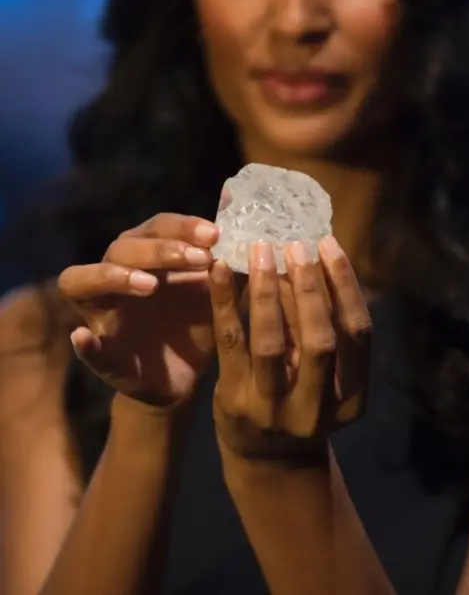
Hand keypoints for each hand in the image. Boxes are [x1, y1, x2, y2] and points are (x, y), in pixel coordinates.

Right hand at [57, 213, 218, 409]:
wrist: (187, 378)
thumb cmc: (198, 322)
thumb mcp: (218, 290)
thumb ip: (231, 259)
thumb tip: (253, 222)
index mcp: (146, 254)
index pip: (157, 227)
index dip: (184, 227)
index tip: (216, 235)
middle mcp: (115, 274)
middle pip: (123, 247)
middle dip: (161, 249)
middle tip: (199, 258)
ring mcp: (101, 312)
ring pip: (83, 280)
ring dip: (113, 276)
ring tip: (149, 284)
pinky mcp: (101, 351)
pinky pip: (85, 345)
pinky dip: (84, 342)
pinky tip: (83, 337)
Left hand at [210, 237, 371, 460]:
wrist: (267, 459)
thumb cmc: (304, 397)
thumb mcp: (327, 374)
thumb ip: (326, 325)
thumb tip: (315, 254)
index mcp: (352, 398)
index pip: (357, 333)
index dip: (345, 286)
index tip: (329, 245)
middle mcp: (316, 409)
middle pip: (320, 340)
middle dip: (309, 288)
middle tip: (296, 244)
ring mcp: (272, 409)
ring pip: (271, 343)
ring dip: (266, 291)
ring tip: (261, 250)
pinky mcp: (234, 401)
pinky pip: (229, 342)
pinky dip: (225, 301)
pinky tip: (221, 268)